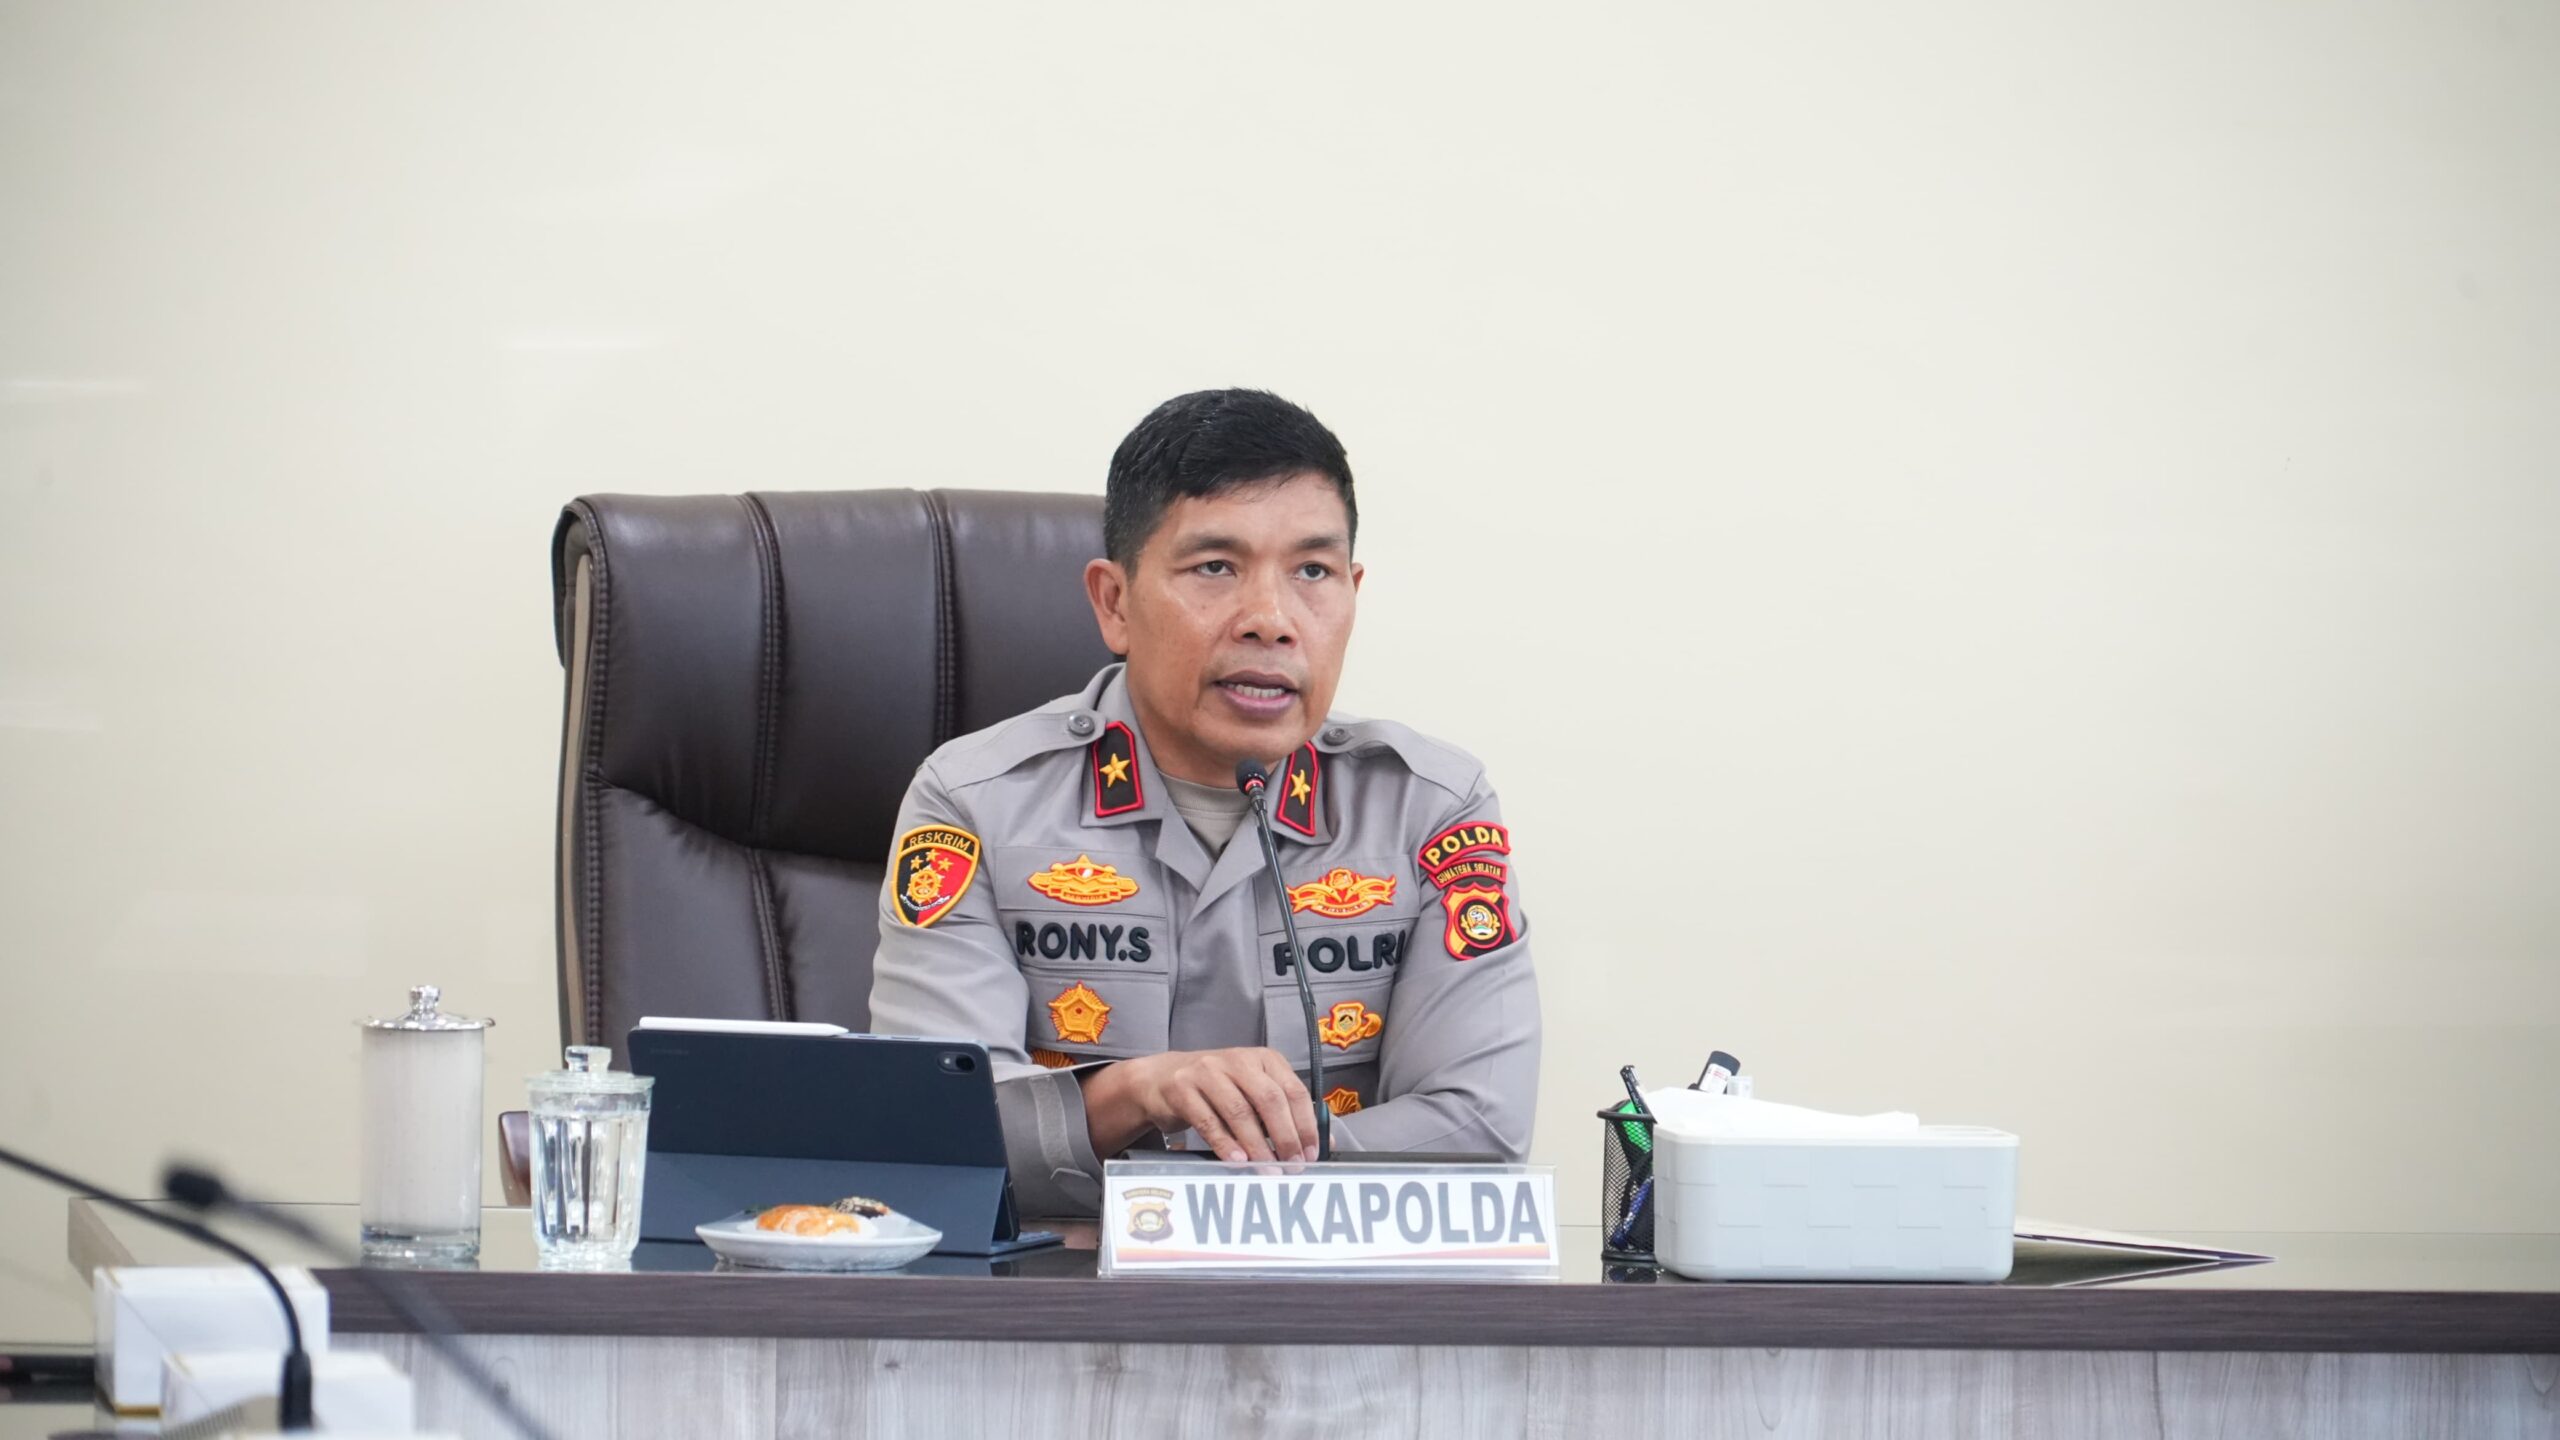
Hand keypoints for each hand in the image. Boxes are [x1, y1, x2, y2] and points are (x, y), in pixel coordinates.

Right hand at [1083, 1047, 1319, 1162]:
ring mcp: (1207, 1071)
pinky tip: (1237, 1160)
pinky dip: (1225, 1144)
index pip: (1293, 1090)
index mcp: (1263, 1059)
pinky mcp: (1183, 1088)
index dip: (1305, 1125)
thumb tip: (1321, 1142)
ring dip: (1257, 1145)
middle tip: (1292, 1165)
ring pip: (1239, 1111)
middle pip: (1269, 1100)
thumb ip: (1282, 1112)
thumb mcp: (1251, 1091)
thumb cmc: (1216, 1089)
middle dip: (1285, 1136)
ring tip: (1268, 1168)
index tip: (1311, 1153)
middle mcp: (1238, 1060)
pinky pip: (1208, 1120)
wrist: (1161, 1078)